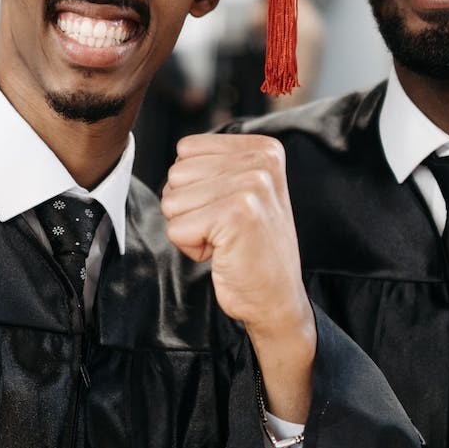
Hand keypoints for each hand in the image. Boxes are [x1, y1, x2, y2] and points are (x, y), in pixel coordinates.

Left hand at [162, 134, 315, 419]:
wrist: (277, 299)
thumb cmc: (251, 248)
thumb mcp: (242, 191)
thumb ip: (214, 165)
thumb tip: (177, 156)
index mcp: (263, 148)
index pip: (186, 150)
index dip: (195, 186)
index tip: (228, 209)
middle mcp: (261, 160)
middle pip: (176, 174)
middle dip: (190, 208)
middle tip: (226, 229)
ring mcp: (251, 185)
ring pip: (172, 200)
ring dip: (190, 228)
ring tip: (225, 240)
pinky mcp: (236, 214)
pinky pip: (176, 229)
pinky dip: (192, 248)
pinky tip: (223, 254)